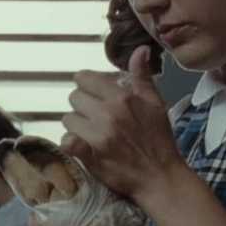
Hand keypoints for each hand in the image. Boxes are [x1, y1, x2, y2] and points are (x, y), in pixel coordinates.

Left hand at [60, 45, 184, 202]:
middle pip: (74, 98)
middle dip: (83, 106)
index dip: (87, 86)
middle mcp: (107, 113)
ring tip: (92, 133)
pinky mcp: (88, 155)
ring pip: (68, 119)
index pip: (84, 78)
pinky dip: (71, 143)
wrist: (159, 176)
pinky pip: (66, 141)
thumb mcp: (155, 103)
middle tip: (95, 117)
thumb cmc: (158, 139)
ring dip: (77, 126)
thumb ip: (142, 76)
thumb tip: (140, 50)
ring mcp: (97, 134)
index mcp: (122, 97)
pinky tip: (82, 146)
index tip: (93, 94)